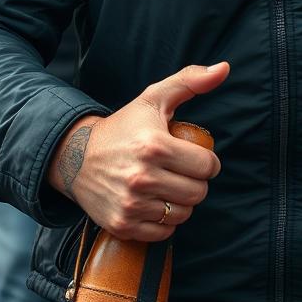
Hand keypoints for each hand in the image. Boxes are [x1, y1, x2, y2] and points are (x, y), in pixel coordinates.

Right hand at [49, 63, 228, 240]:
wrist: (76, 156)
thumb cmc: (124, 126)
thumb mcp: (154, 97)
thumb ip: (191, 80)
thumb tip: (224, 68)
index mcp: (154, 145)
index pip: (206, 166)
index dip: (207, 162)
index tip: (196, 158)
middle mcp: (142, 177)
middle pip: (197, 193)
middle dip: (195, 182)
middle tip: (182, 171)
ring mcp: (131, 204)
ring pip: (182, 214)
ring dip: (181, 202)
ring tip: (169, 186)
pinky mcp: (122, 224)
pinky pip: (163, 233)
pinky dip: (164, 221)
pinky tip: (155, 202)